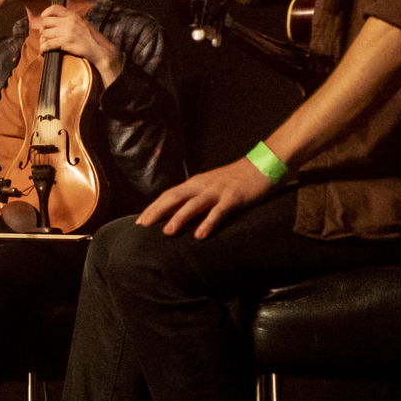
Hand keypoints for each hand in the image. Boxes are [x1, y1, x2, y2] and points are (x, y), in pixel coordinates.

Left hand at [34, 5, 121, 83]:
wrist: (99, 49)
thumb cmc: (90, 38)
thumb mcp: (81, 23)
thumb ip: (70, 20)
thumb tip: (54, 22)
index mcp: (73, 15)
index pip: (54, 8)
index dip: (45, 13)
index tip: (43, 19)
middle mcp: (69, 21)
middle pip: (46, 22)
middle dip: (42, 29)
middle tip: (44, 36)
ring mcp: (67, 32)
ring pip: (45, 34)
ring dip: (42, 41)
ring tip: (44, 46)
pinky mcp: (66, 42)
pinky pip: (48, 44)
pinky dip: (43, 49)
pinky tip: (43, 52)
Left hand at [136, 159, 275, 238]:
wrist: (261, 165)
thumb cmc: (234, 180)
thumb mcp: (210, 186)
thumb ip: (194, 197)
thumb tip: (176, 213)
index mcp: (195, 183)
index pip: (169, 195)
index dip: (153, 207)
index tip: (139, 221)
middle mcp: (202, 185)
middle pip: (174, 197)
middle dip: (157, 211)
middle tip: (143, 226)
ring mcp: (218, 191)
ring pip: (194, 204)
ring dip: (179, 217)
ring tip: (167, 232)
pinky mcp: (234, 197)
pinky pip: (219, 211)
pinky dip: (208, 222)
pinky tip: (200, 234)